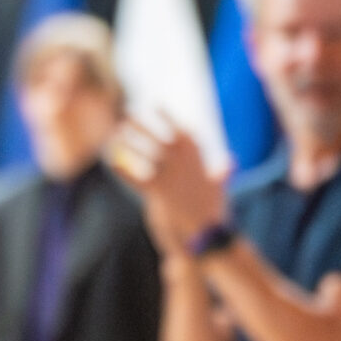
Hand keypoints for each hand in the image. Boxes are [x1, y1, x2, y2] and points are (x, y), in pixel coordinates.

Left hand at [111, 116, 226, 255]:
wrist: (208, 236)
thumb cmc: (213, 213)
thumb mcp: (219, 189)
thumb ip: (222, 173)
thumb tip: (231, 162)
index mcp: (199, 161)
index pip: (182, 132)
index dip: (168, 117)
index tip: (155, 103)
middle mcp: (186, 165)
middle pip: (161, 137)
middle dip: (143, 124)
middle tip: (127, 112)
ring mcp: (172, 178)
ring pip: (146, 154)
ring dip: (129, 142)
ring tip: (115, 133)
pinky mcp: (160, 195)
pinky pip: (137, 178)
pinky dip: (123, 170)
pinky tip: (110, 163)